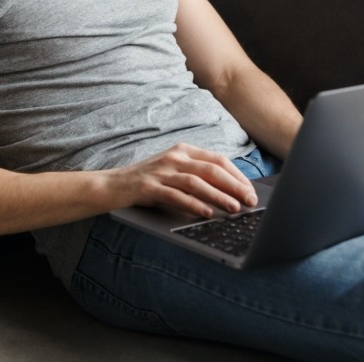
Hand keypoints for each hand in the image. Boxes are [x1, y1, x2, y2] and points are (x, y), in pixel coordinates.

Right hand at [108, 143, 256, 217]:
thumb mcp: (174, 172)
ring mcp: (160, 171)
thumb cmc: (148, 181)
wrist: (112, 185)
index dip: (237, 176)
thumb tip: (231, 192)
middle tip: (250, 201)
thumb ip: (197, 176)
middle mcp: (174, 157)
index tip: (251, 191)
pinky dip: (194, 204)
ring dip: (218, 196)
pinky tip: (206, 213)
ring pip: (196, 182)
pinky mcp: (149, 187)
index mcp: (183, 150)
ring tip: (234, 208)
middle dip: (234, 186)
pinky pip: (176, 195)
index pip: (218, 160)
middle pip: (211, 170)